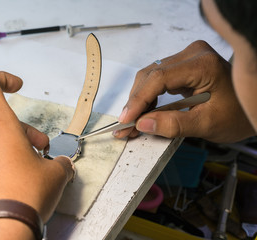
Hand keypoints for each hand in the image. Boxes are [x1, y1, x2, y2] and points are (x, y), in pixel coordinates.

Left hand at [0, 71, 74, 223]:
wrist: (0, 229)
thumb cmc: (24, 196)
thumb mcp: (55, 174)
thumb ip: (60, 163)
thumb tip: (61, 166)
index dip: (2, 79)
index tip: (16, 85)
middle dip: (23, 132)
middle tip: (40, 150)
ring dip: (11, 148)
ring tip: (29, 168)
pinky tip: (12, 181)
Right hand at [115, 40, 254, 142]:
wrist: (253, 105)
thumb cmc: (238, 114)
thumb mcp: (207, 124)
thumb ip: (174, 125)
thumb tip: (142, 123)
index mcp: (202, 64)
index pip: (159, 78)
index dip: (139, 99)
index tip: (127, 119)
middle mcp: (192, 54)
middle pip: (150, 75)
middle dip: (135, 102)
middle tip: (126, 125)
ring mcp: (186, 58)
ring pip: (149, 77)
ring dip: (139, 100)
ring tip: (132, 121)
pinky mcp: (182, 66)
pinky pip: (157, 80)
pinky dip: (148, 97)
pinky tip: (143, 112)